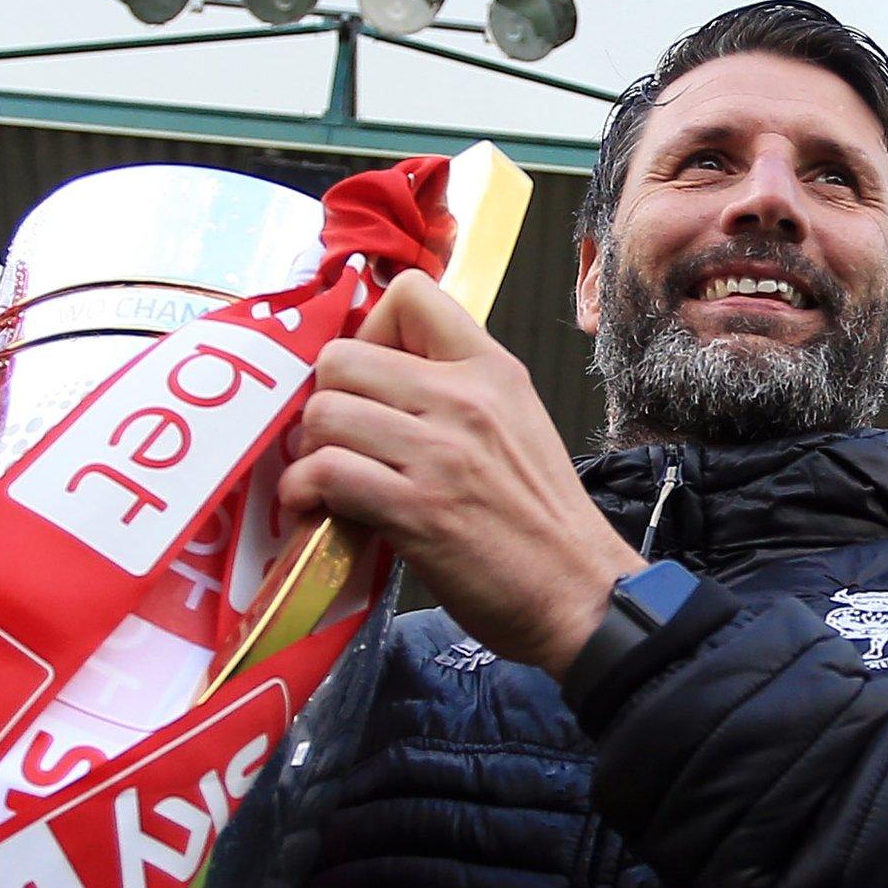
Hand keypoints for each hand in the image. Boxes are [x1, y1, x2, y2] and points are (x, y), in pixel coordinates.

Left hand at [279, 270, 645, 678]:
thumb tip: (377, 381)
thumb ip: (455, 393)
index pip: (410, 293)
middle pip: (341, 358)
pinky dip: (306, 494)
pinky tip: (320, 510)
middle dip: (327, 401)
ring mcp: (439, 453)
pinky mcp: (416, 510)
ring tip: (329, 479)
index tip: (375, 381)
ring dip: (311, 452)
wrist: (580, 594)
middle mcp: (465, 399)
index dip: (371, 332)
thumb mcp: (514, 424)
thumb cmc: (541, 520)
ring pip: (324, 413)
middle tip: (341, 441)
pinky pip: (326, 472)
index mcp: (491, 370)